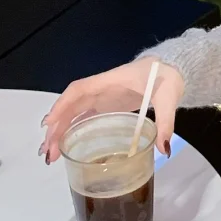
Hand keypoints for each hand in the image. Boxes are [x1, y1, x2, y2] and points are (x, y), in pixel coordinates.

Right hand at [40, 59, 185, 163]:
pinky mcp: (108, 104)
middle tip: (48, 151)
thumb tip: (164, 149)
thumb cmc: (168, 76)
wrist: (173, 67)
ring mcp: (103, 96)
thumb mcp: (168, 98)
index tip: (49, 123)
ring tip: (51, 153)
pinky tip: (65, 143)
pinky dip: (72, 128)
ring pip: (74, 112)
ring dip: (60, 130)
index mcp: (110, 81)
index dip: (62, 105)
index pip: (79, 90)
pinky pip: (84, 115)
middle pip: (71, 105)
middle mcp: (101, 88)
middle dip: (56, 127)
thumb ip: (166, 122)